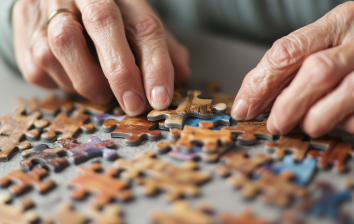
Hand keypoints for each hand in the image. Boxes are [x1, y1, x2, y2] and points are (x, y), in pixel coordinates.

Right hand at [13, 0, 189, 115]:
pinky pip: (40, 65)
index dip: (156, 64)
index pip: (145, 26)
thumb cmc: (109, 19)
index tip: (160, 98)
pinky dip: (62, 82)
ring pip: (64, 45)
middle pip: (103, 22)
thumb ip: (161, 48)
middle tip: (133, 105)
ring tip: (101, 92)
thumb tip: (183, 75)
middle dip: (121, 71)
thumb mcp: (138, 26)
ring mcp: (47, 6)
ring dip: (87, 81)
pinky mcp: (23, 26)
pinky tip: (73, 78)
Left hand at [231, 1, 353, 136]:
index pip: (289, 50)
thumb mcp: (326, 49)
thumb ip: (292, 69)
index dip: (261, 83)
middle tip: (276, 123)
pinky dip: (353, 123)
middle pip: (318, 70)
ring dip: (320, 116)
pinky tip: (343, 122)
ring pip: (353, 88)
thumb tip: (250, 100)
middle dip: (288, 103)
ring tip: (308, 126)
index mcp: (342, 20)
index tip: (245, 106)